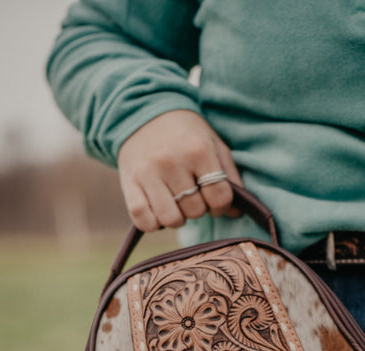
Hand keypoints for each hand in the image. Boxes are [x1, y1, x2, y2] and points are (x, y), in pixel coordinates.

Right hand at [117, 110, 242, 231]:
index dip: (221, 205)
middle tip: (192, 195)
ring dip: (177, 218)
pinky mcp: (128, 183)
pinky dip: (153, 223)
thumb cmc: (186, 134)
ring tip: (175, 203)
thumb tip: (236, 212)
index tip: (214, 200)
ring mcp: (148, 173)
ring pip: (171, 220)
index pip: (219, 197)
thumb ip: (229, 177)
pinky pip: (144, 221)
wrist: (144, 112)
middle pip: (195, 210)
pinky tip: (157, 211)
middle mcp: (172, 161)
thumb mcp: (214, 145)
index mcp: (198, 150)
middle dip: (198, 208)